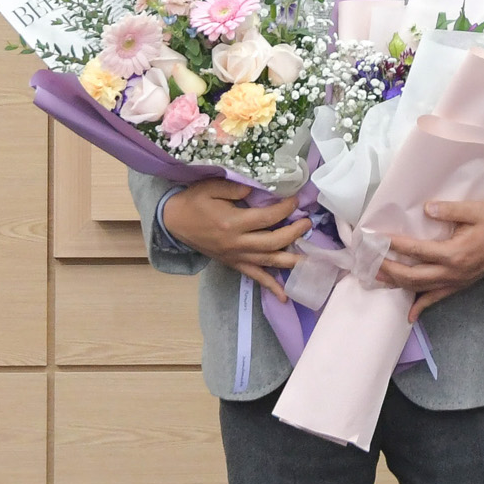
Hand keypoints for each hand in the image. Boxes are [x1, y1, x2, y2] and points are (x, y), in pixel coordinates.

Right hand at [161, 179, 309, 301]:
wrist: (173, 222)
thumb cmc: (193, 202)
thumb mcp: (210, 187)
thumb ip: (234, 187)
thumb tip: (258, 188)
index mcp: (232, 223)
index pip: (267, 218)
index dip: (285, 209)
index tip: (297, 200)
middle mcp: (236, 243)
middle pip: (273, 242)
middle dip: (294, 233)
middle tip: (308, 223)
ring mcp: (236, 256)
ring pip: (268, 262)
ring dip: (291, 260)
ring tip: (310, 256)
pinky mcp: (234, 264)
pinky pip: (255, 277)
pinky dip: (270, 287)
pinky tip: (285, 296)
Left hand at [378, 201, 483, 321]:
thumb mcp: (476, 210)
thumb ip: (451, 210)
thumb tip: (427, 209)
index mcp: (454, 253)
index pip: (417, 250)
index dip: (395, 245)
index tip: (376, 238)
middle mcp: (452, 272)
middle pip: (412, 275)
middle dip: (387, 268)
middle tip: (368, 260)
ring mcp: (455, 282)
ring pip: (420, 288)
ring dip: (396, 283)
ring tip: (375, 276)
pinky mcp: (459, 286)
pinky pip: (436, 299)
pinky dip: (421, 307)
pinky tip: (409, 316)